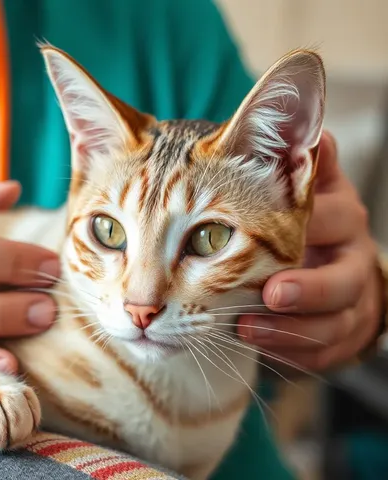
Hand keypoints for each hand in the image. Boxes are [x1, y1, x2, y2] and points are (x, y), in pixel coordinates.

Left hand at [238, 132, 383, 370]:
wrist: (314, 259)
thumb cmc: (283, 211)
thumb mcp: (283, 174)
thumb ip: (283, 142)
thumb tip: (292, 79)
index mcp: (330, 204)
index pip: (325, 210)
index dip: (301, 223)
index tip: (261, 230)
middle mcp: (347, 246)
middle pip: (342, 270)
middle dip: (305, 285)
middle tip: (268, 292)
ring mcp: (349, 288)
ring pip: (336, 315)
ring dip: (292, 325)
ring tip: (247, 328)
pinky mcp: (342, 326)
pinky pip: (328, 346)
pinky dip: (294, 350)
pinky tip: (261, 347)